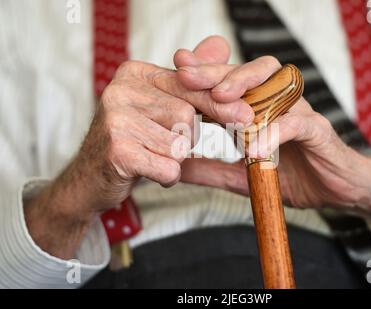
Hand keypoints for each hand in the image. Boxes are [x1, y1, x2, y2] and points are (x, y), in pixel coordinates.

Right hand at [24, 36, 254, 257]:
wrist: (90, 178)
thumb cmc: (132, 141)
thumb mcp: (160, 106)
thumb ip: (191, 79)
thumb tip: (221, 44)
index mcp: (135, 73)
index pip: (189, 84)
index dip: (218, 103)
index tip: (245, 115)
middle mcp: (121, 89)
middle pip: (187, 116)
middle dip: (186, 139)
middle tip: (164, 145)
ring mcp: (116, 118)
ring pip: (179, 144)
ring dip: (174, 160)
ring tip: (152, 157)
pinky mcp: (117, 149)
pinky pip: (168, 167)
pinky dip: (167, 176)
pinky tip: (148, 171)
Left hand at [176, 38, 370, 228]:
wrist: (338, 190)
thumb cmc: (294, 176)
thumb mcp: (243, 177)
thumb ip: (212, 170)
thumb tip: (177, 169)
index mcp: (259, 109)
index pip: (230, 82)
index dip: (205, 74)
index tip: (177, 68)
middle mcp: (279, 103)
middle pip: (248, 72)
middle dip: (217, 71)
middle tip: (188, 74)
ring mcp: (299, 113)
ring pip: (276, 82)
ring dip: (247, 86)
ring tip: (221, 99)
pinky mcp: (317, 130)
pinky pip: (295, 124)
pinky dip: (274, 132)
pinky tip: (253, 147)